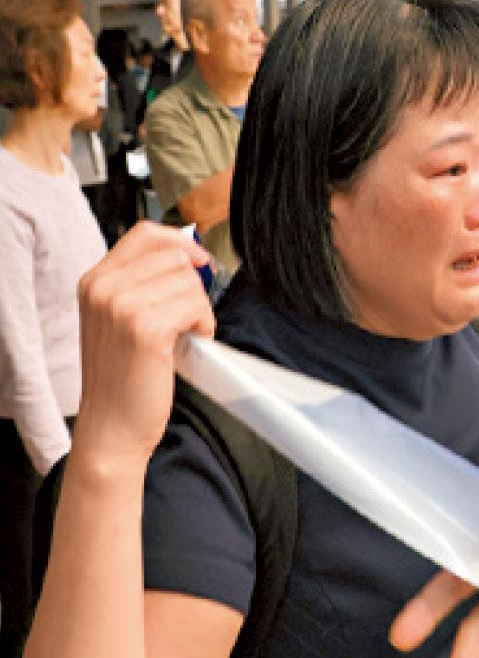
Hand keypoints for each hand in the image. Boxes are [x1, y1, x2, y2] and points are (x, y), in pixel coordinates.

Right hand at [74, 223, 215, 467]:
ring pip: (190, 281)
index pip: (145, 233)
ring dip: (200, 309)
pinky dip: (204, 324)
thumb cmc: (124, 374)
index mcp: (94, 280)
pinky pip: (197, 306)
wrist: (112, 425)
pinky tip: (192, 342)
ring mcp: (121, 306)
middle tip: (190, 318)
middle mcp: (103, 288)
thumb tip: (188, 252)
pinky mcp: (145, 328)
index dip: (180, 243)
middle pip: (175, 257)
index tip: (198, 262)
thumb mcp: (119, 317)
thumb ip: (142, 283)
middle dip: (194, 286)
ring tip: (185, 335)